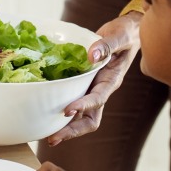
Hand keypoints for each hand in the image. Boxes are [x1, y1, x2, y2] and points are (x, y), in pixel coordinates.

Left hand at [45, 12, 142, 145]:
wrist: (126, 32)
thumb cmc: (125, 33)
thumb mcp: (119, 36)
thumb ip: (107, 45)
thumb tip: (92, 56)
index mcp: (111, 81)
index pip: (98, 99)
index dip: (83, 106)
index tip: (68, 110)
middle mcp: (102, 90)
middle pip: (89, 119)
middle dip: (73, 130)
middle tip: (53, 138)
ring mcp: (92, 90)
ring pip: (80, 117)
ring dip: (65, 127)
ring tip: (47, 136)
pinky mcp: (84, 85)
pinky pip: (73, 101)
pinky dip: (60, 111)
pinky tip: (45, 115)